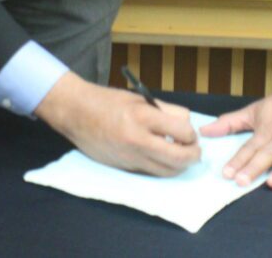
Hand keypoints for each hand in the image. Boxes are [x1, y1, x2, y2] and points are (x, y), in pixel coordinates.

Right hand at [35, 72, 200, 175]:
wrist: (77, 114)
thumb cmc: (109, 102)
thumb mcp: (140, 99)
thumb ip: (166, 111)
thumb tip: (187, 125)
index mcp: (143, 116)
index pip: (182, 131)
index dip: (191, 134)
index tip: (190, 132)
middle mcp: (138, 139)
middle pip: (178, 158)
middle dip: (193, 155)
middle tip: (195, 150)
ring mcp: (131, 156)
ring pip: (167, 171)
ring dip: (180, 165)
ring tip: (181, 155)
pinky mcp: (125, 167)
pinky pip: (152, 172)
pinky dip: (162, 167)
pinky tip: (162, 157)